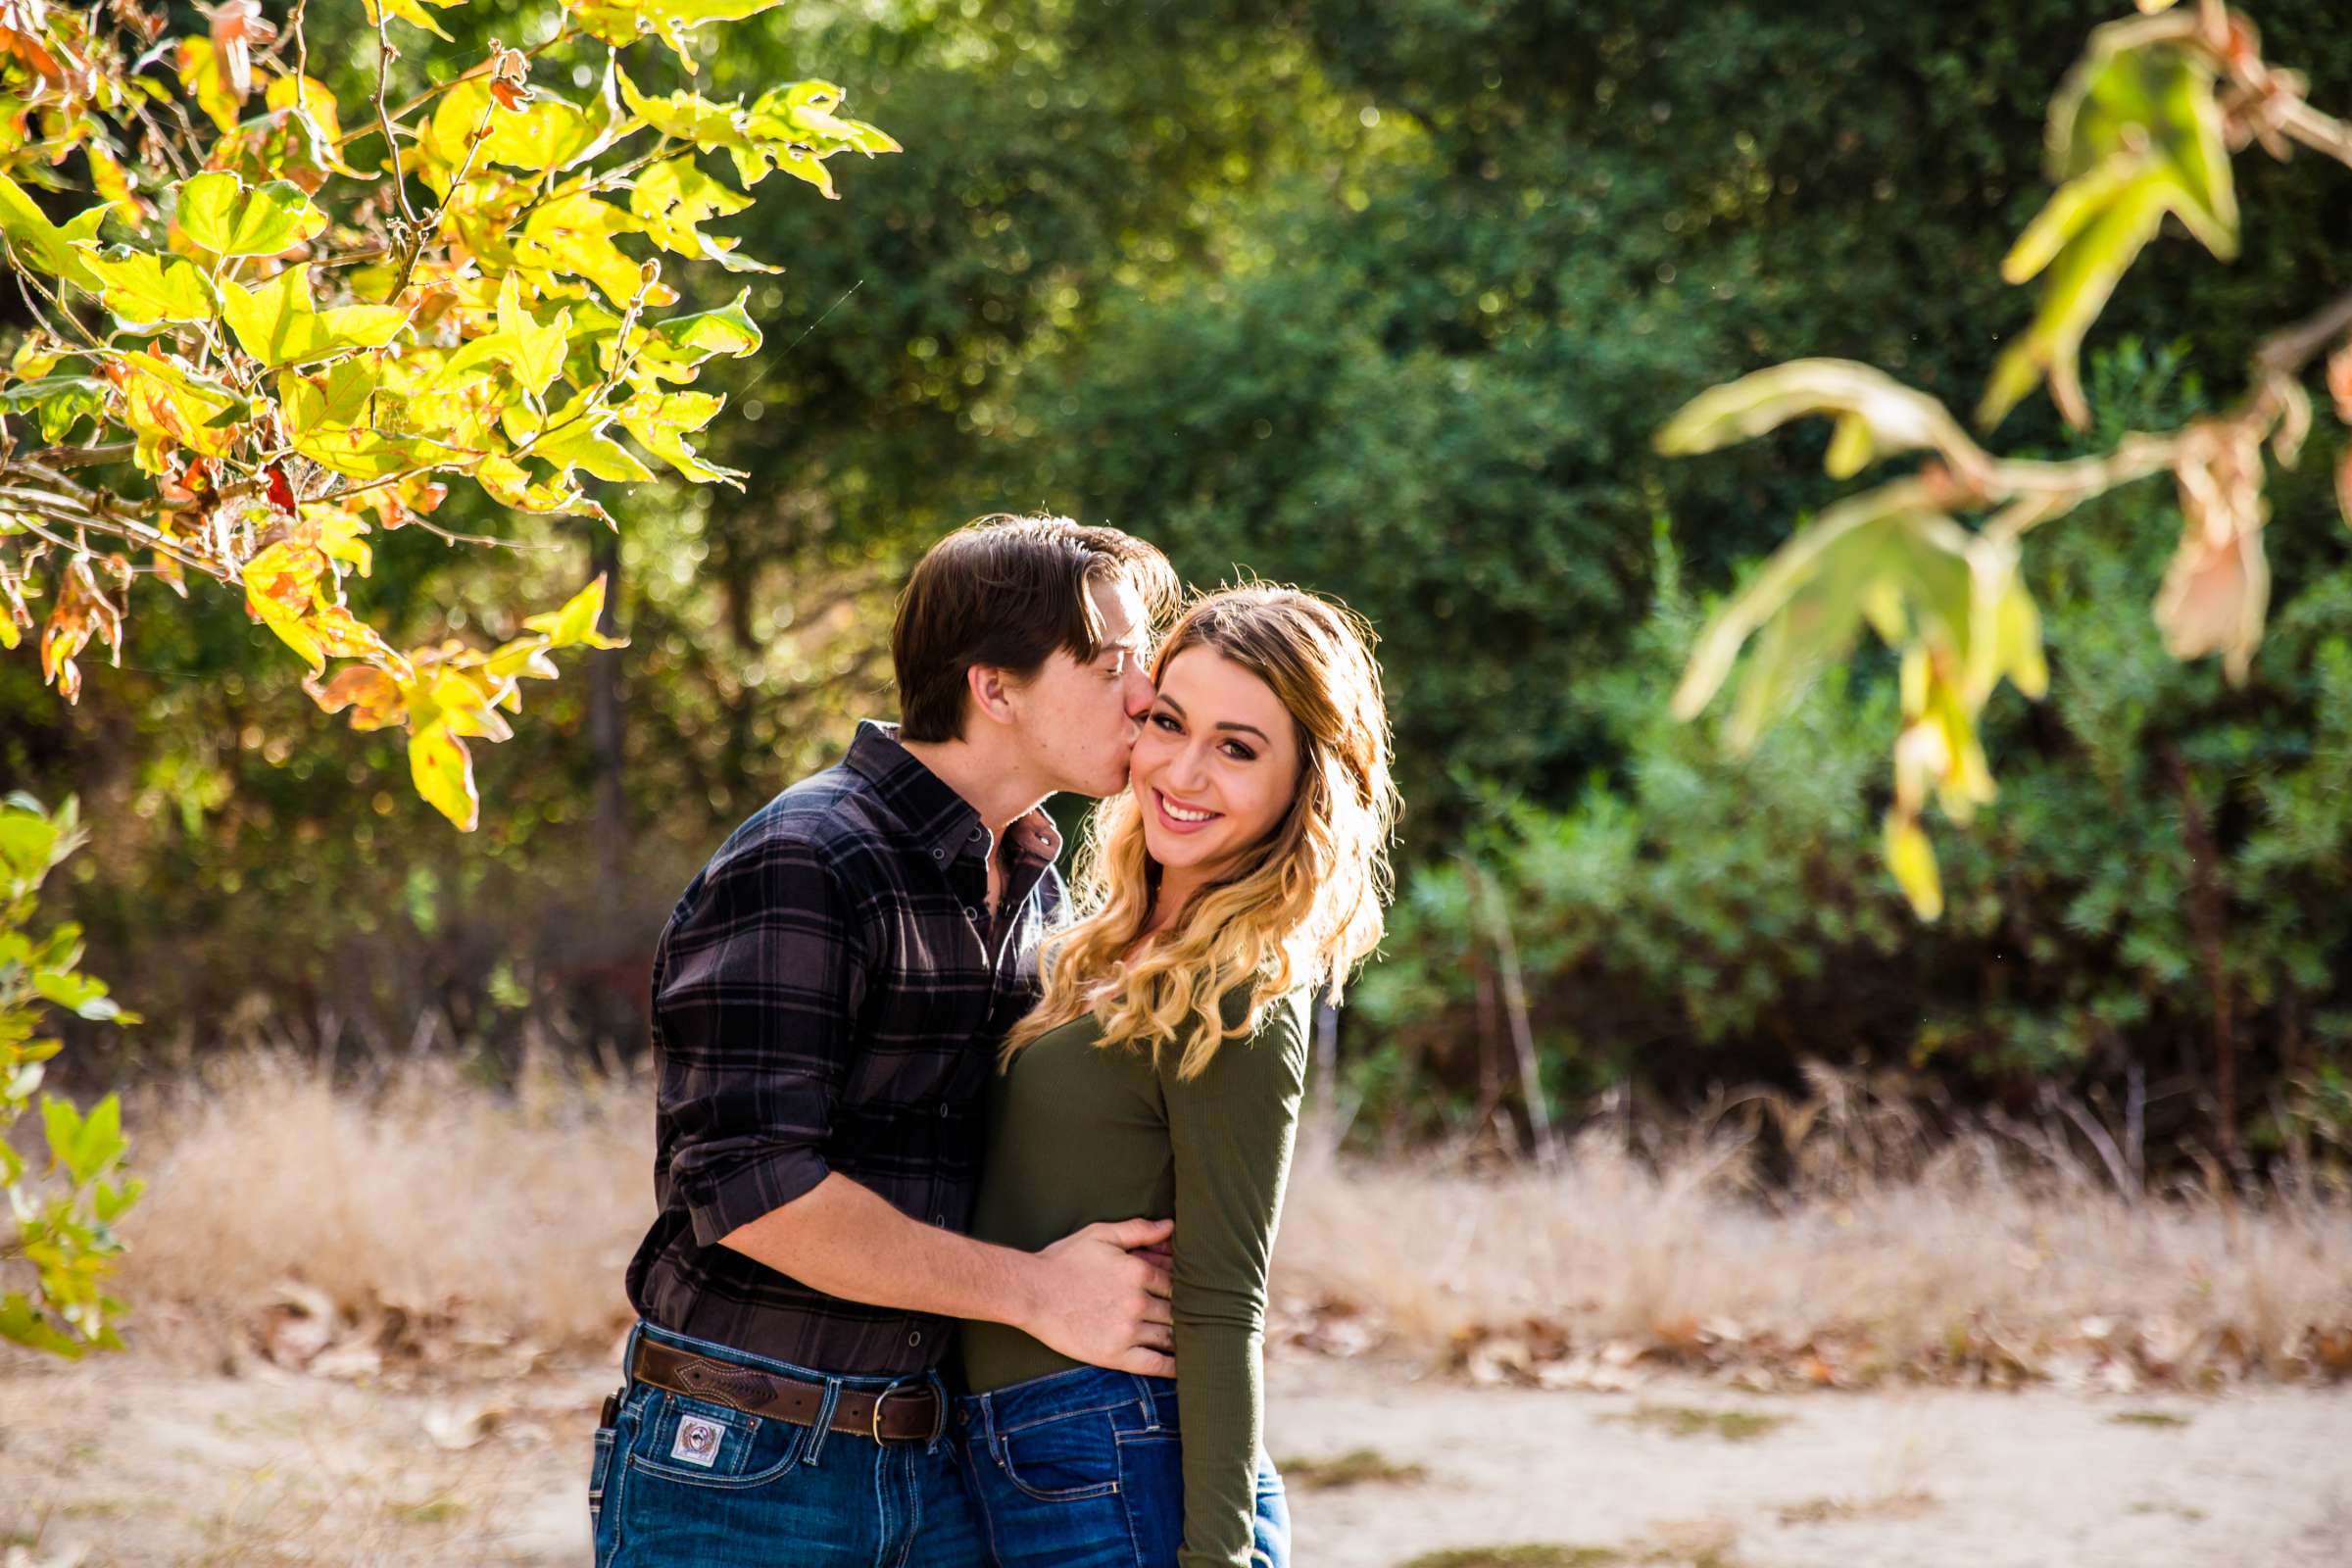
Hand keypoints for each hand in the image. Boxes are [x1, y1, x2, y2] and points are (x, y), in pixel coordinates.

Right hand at [1024, 1217, 1175, 1376]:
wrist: (1031, 1292)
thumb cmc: (1063, 1260)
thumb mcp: (1101, 1235)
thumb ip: (1138, 1230)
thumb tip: (1170, 1226)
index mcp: (1138, 1272)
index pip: (1176, 1282)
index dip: (1182, 1286)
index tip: (1183, 1291)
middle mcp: (1138, 1302)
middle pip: (1177, 1309)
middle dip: (1185, 1311)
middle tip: (1191, 1315)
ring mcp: (1127, 1331)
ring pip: (1170, 1336)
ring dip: (1183, 1336)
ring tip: (1190, 1337)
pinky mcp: (1115, 1355)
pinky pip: (1154, 1364)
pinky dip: (1172, 1366)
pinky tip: (1182, 1365)